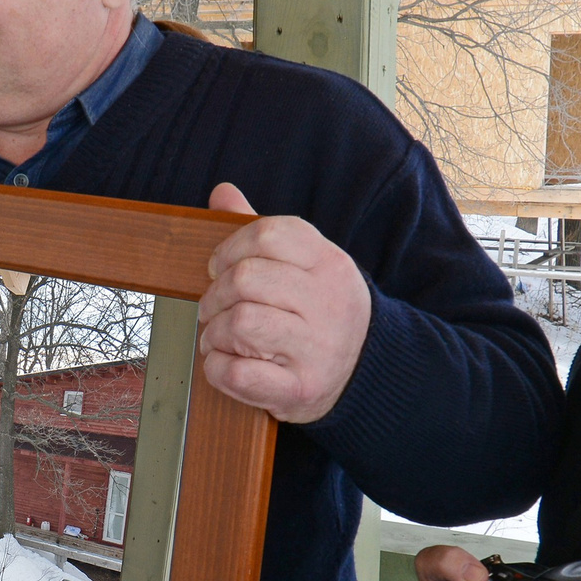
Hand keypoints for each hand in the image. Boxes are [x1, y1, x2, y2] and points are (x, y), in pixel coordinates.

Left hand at [195, 184, 371, 422]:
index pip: (267, 235)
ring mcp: (315, 349)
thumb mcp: (308, 268)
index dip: (229, 249)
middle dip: (215, 294)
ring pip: (239, 324)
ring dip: (214, 331)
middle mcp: (327, 303)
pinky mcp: (300, 389)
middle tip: (213, 307)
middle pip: (245, 279)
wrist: (366, 373)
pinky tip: (225, 363)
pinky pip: (239, 373)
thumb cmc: (323, 314)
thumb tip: (222, 192)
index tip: (219, 268)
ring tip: (218, 337)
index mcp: (329, 264)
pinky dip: (217, 368)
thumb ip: (264, 234)